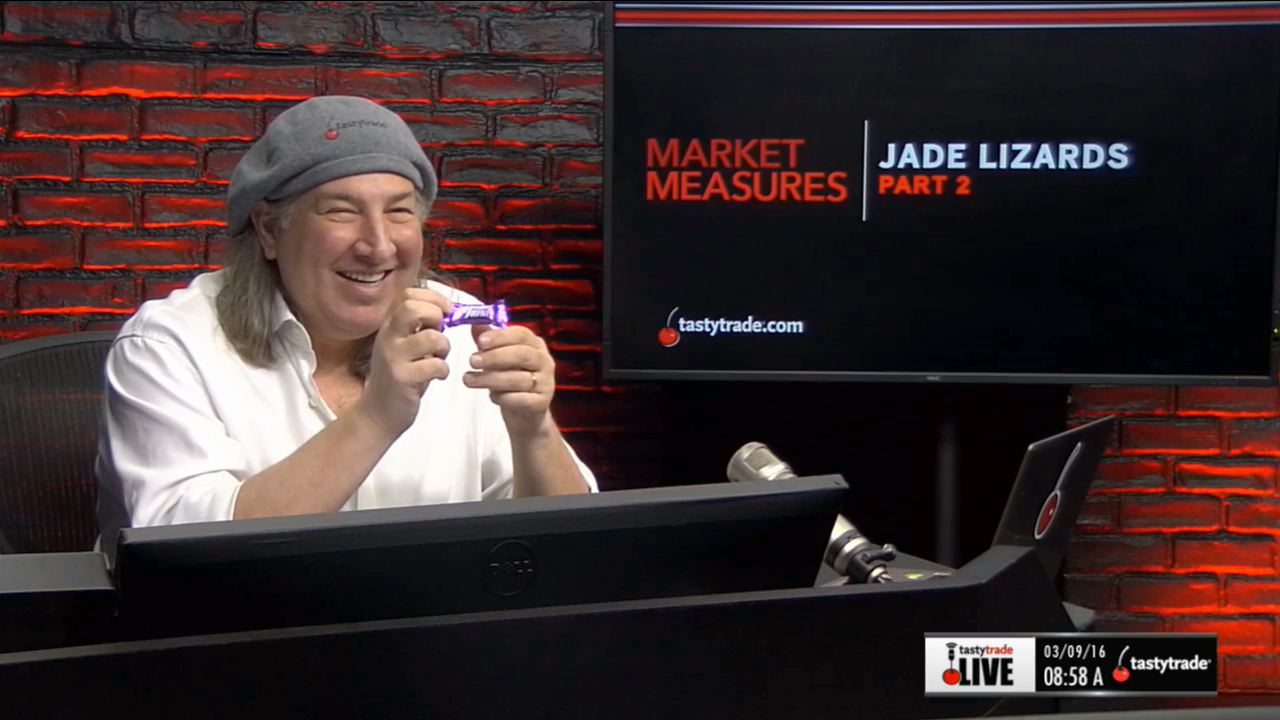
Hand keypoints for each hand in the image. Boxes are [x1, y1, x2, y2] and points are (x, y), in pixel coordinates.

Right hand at [355, 287, 451, 435]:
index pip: (409, 294)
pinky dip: (443, 370)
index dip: (434, 298)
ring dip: (444, 347)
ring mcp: (393, 357)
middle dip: (436, 316)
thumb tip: (447, 311)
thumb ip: (421, 327)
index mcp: (390, 325)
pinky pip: (435, 365)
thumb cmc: (399, 375)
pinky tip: (437, 376)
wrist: (378, 412)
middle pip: (413, 307)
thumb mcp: (405, 345)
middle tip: (440, 333)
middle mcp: (388, 337)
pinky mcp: (402, 378)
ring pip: (431, 337)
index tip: (446, 311)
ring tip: (439, 358)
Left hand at [464, 324, 554, 437]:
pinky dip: (503, 397)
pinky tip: (492, 396)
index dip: (500, 337)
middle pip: (521, 355)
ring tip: (469, 379)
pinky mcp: (542, 403)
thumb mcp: (499, 358)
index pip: (521, 335)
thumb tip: (474, 322)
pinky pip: (520, 399)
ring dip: (490, 379)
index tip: (480, 342)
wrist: (526, 413)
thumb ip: (488, 341)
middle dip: (494, 357)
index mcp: (535, 345)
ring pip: (518, 379)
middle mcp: (544, 361)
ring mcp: (546, 383)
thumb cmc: (511, 379)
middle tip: (472, 360)